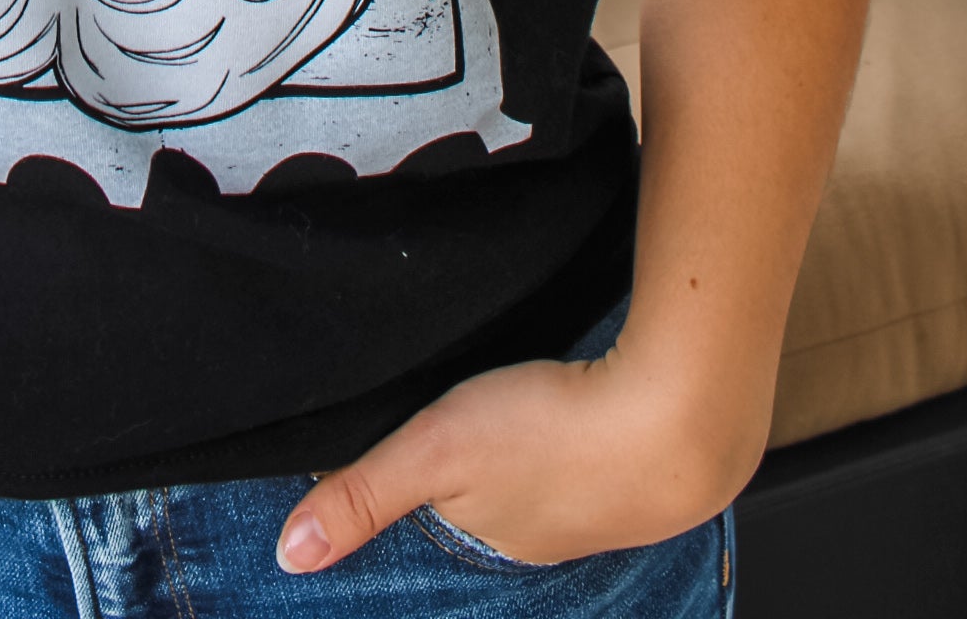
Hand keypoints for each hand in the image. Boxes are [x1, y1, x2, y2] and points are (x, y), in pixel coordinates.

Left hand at [275, 341, 764, 572]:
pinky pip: (592, 456)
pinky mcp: (637, 466)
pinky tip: (578, 412)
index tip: (414, 456)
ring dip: (532, 454)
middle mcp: (545, 538)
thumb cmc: (552, 431)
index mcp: (493, 542)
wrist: (677, 419)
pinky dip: (579, 438)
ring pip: (545, 481)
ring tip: (521, 422)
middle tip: (473, 425)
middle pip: (493, 504)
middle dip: (478, 475)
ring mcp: (598, 507)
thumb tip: (288, 555)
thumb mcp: (436, 452)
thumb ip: (363, 494)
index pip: (439, 521)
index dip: (421, 488)